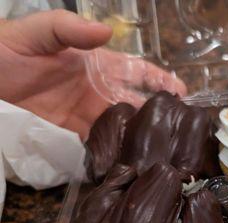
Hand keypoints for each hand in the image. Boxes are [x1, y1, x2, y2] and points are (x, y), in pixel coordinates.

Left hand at [0, 10, 185, 139]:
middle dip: (159, 116)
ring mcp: (85, 116)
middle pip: (136, 104)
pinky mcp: (69, 135)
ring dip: (140, 138)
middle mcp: (97, 91)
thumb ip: (69, 29)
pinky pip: (97, 146)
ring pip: (122, 128)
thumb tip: (107, 31)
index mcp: (96, 64)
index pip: (137, 72)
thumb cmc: (3, 51)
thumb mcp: (35, 32)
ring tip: (163, 152)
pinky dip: (113, 153)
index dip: (160, 80)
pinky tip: (130, 161)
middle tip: (182, 132)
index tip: (183, 93)